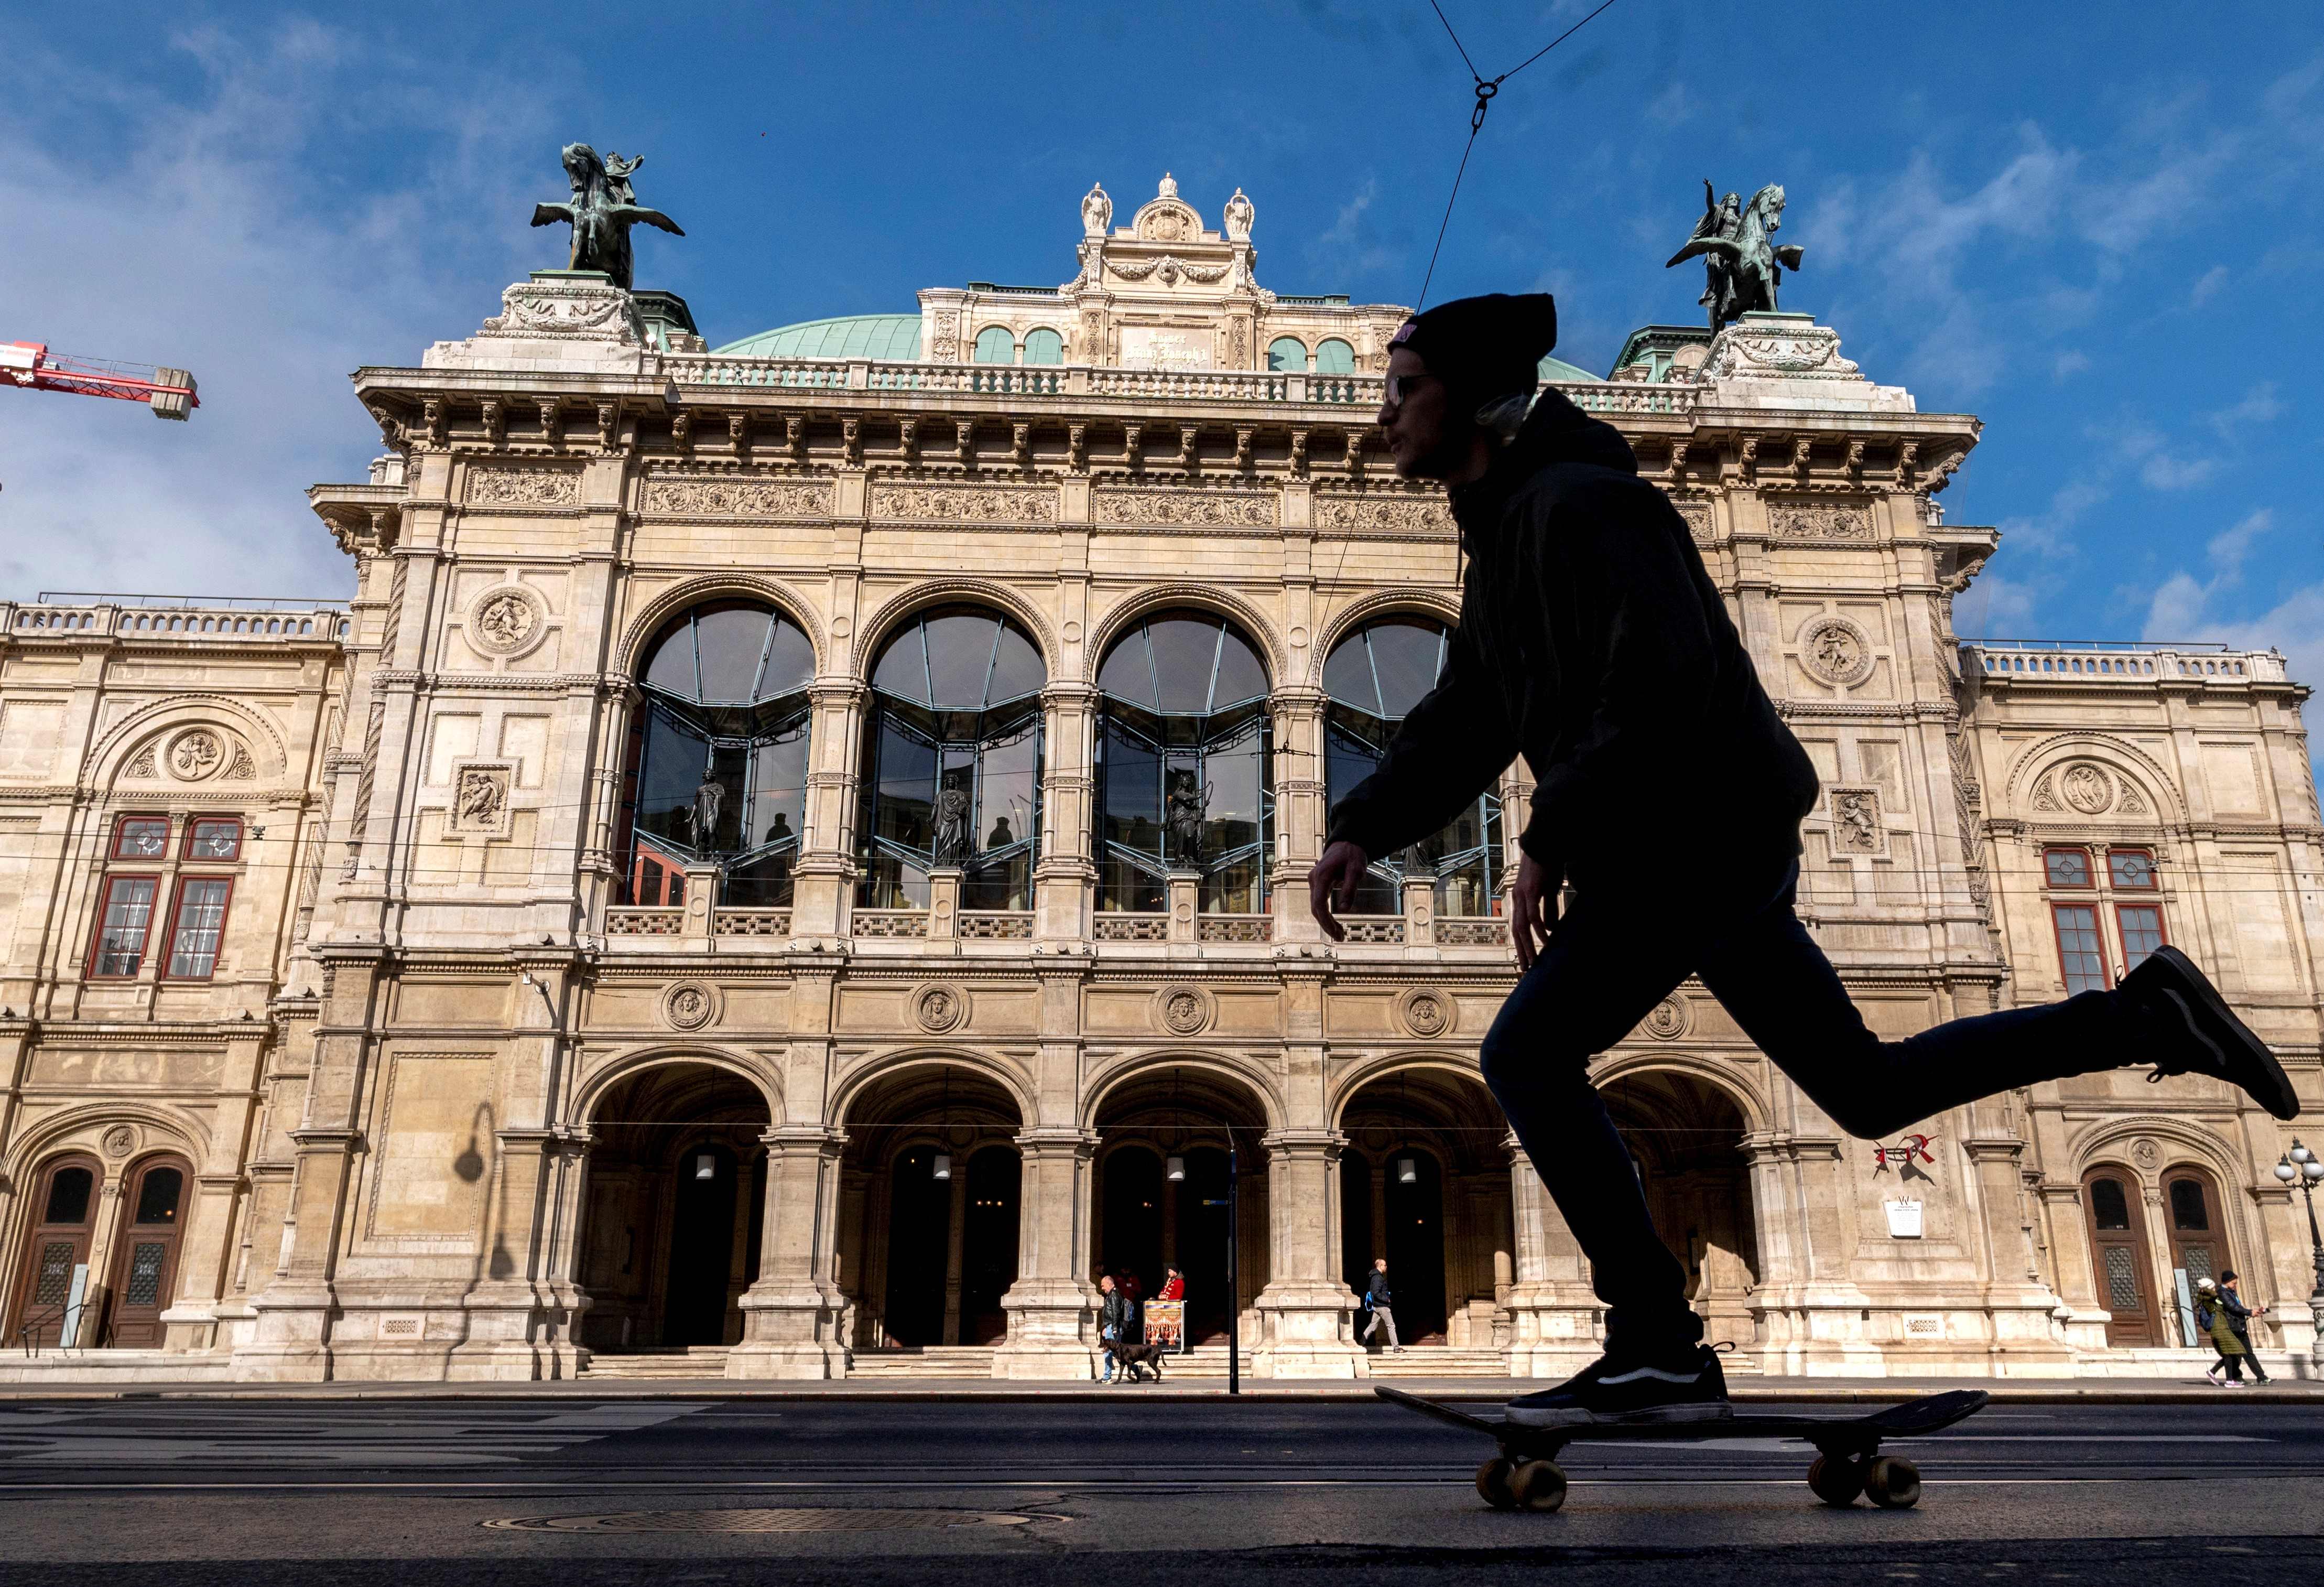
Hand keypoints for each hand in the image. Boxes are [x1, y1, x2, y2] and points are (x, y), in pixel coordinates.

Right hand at [1309, 840, 1368, 940]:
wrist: (1346, 842)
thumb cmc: (1352, 855)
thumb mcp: (1356, 871)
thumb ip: (1350, 889)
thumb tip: (1344, 911)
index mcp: (1321, 875)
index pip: (1319, 903)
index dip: (1326, 921)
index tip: (1335, 933)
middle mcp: (1313, 879)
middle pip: (1315, 908)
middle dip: (1327, 925)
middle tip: (1340, 938)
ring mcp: (1314, 881)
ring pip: (1316, 907)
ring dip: (1326, 922)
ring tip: (1340, 934)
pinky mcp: (1317, 884)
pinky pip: (1319, 902)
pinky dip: (1326, 914)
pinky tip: (1335, 923)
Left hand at [1509, 849, 1562, 969]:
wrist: (1545, 844)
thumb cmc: (1547, 866)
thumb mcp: (1548, 891)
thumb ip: (1548, 910)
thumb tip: (1549, 929)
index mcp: (1519, 900)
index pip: (1516, 927)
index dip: (1520, 944)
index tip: (1525, 960)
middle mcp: (1517, 899)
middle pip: (1515, 931)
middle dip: (1521, 951)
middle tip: (1526, 969)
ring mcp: (1522, 895)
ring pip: (1522, 928)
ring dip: (1529, 946)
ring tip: (1535, 961)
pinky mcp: (1531, 892)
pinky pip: (1533, 916)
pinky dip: (1538, 931)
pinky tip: (1545, 941)